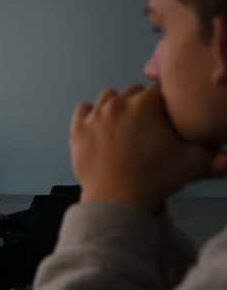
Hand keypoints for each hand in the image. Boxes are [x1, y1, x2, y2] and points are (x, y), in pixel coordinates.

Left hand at [71, 84, 226, 211]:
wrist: (117, 200)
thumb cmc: (157, 179)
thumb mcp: (195, 163)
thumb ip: (219, 155)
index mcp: (146, 103)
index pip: (159, 90)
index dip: (165, 103)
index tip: (167, 117)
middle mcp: (118, 102)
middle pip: (133, 92)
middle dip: (142, 104)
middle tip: (148, 126)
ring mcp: (95, 115)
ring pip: (108, 97)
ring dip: (117, 105)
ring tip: (126, 125)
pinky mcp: (77, 129)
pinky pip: (83, 110)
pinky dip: (91, 115)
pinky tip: (101, 126)